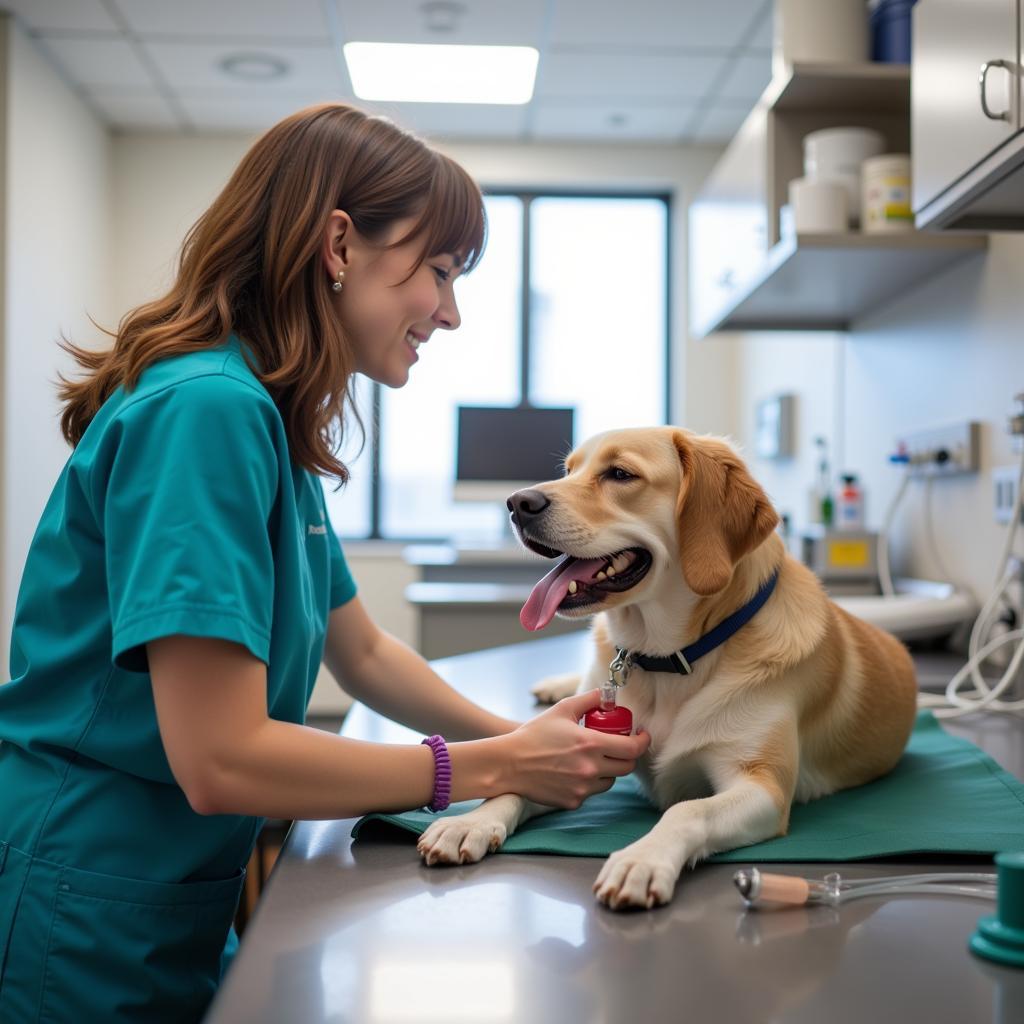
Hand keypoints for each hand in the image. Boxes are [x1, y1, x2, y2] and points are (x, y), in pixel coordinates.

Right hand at [498, 690, 649, 808]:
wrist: (509, 764)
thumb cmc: (533, 735)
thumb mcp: (561, 710)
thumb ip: (588, 700)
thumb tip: (605, 695)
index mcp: (591, 744)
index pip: (632, 748)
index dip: (642, 741)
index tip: (641, 736)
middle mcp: (591, 768)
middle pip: (626, 767)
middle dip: (627, 755)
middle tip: (619, 746)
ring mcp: (583, 788)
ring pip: (610, 781)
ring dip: (608, 769)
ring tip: (592, 758)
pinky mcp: (573, 801)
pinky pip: (591, 792)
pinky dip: (588, 782)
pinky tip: (573, 771)